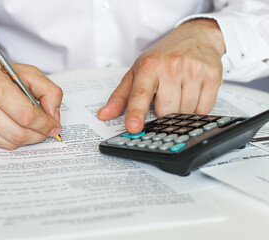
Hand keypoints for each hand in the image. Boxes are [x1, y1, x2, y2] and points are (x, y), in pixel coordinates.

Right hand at [0, 51, 62, 149]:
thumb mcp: (26, 73)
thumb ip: (48, 91)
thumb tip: (54, 117)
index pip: (26, 115)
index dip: (45, 124)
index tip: (54, 126)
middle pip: (19, 133)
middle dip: (38, 134)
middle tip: (45, 130)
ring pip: (9, 143)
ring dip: (26, 139)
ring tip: (29, 128)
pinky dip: (9, 139)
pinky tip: (9, 127)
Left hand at [98, 19, 225, 132]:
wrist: (195, 37)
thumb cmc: (163, 57)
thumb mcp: (137, 72)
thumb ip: (120, 96)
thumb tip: (104, 115)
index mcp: (149, 66)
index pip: (140, 94)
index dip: (136, 113)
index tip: (133, 128)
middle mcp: (171, 67)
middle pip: (166, 110)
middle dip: (164, 112)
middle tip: (164, 96)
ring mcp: (194, 70)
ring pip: (186, 112)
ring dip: (181, 111)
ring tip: (179, 92)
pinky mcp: (213, 75)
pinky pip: (204, 109)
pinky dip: (197, 109)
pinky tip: (193, 94)